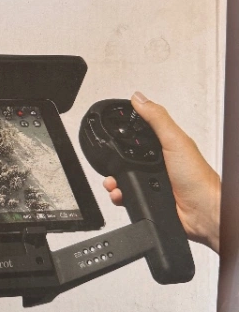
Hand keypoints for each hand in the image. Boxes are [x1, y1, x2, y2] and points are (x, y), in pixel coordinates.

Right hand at [103, 91, 220, 252]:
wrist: (202, 212)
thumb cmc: (198, 178)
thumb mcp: (175, 141)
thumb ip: (157, 118)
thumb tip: (139, 98)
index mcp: (167, 146)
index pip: (141, 133)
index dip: (126, 131)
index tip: (113, 129)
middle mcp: (160, 164)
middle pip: (128, 157)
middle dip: (115, 161)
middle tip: (110, 162)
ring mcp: (154, 182)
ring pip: (125, 177)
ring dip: (115, 180)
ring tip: (113, 182)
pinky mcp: (150, 199)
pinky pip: (127, 195)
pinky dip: (120, 195)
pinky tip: (121, 194)